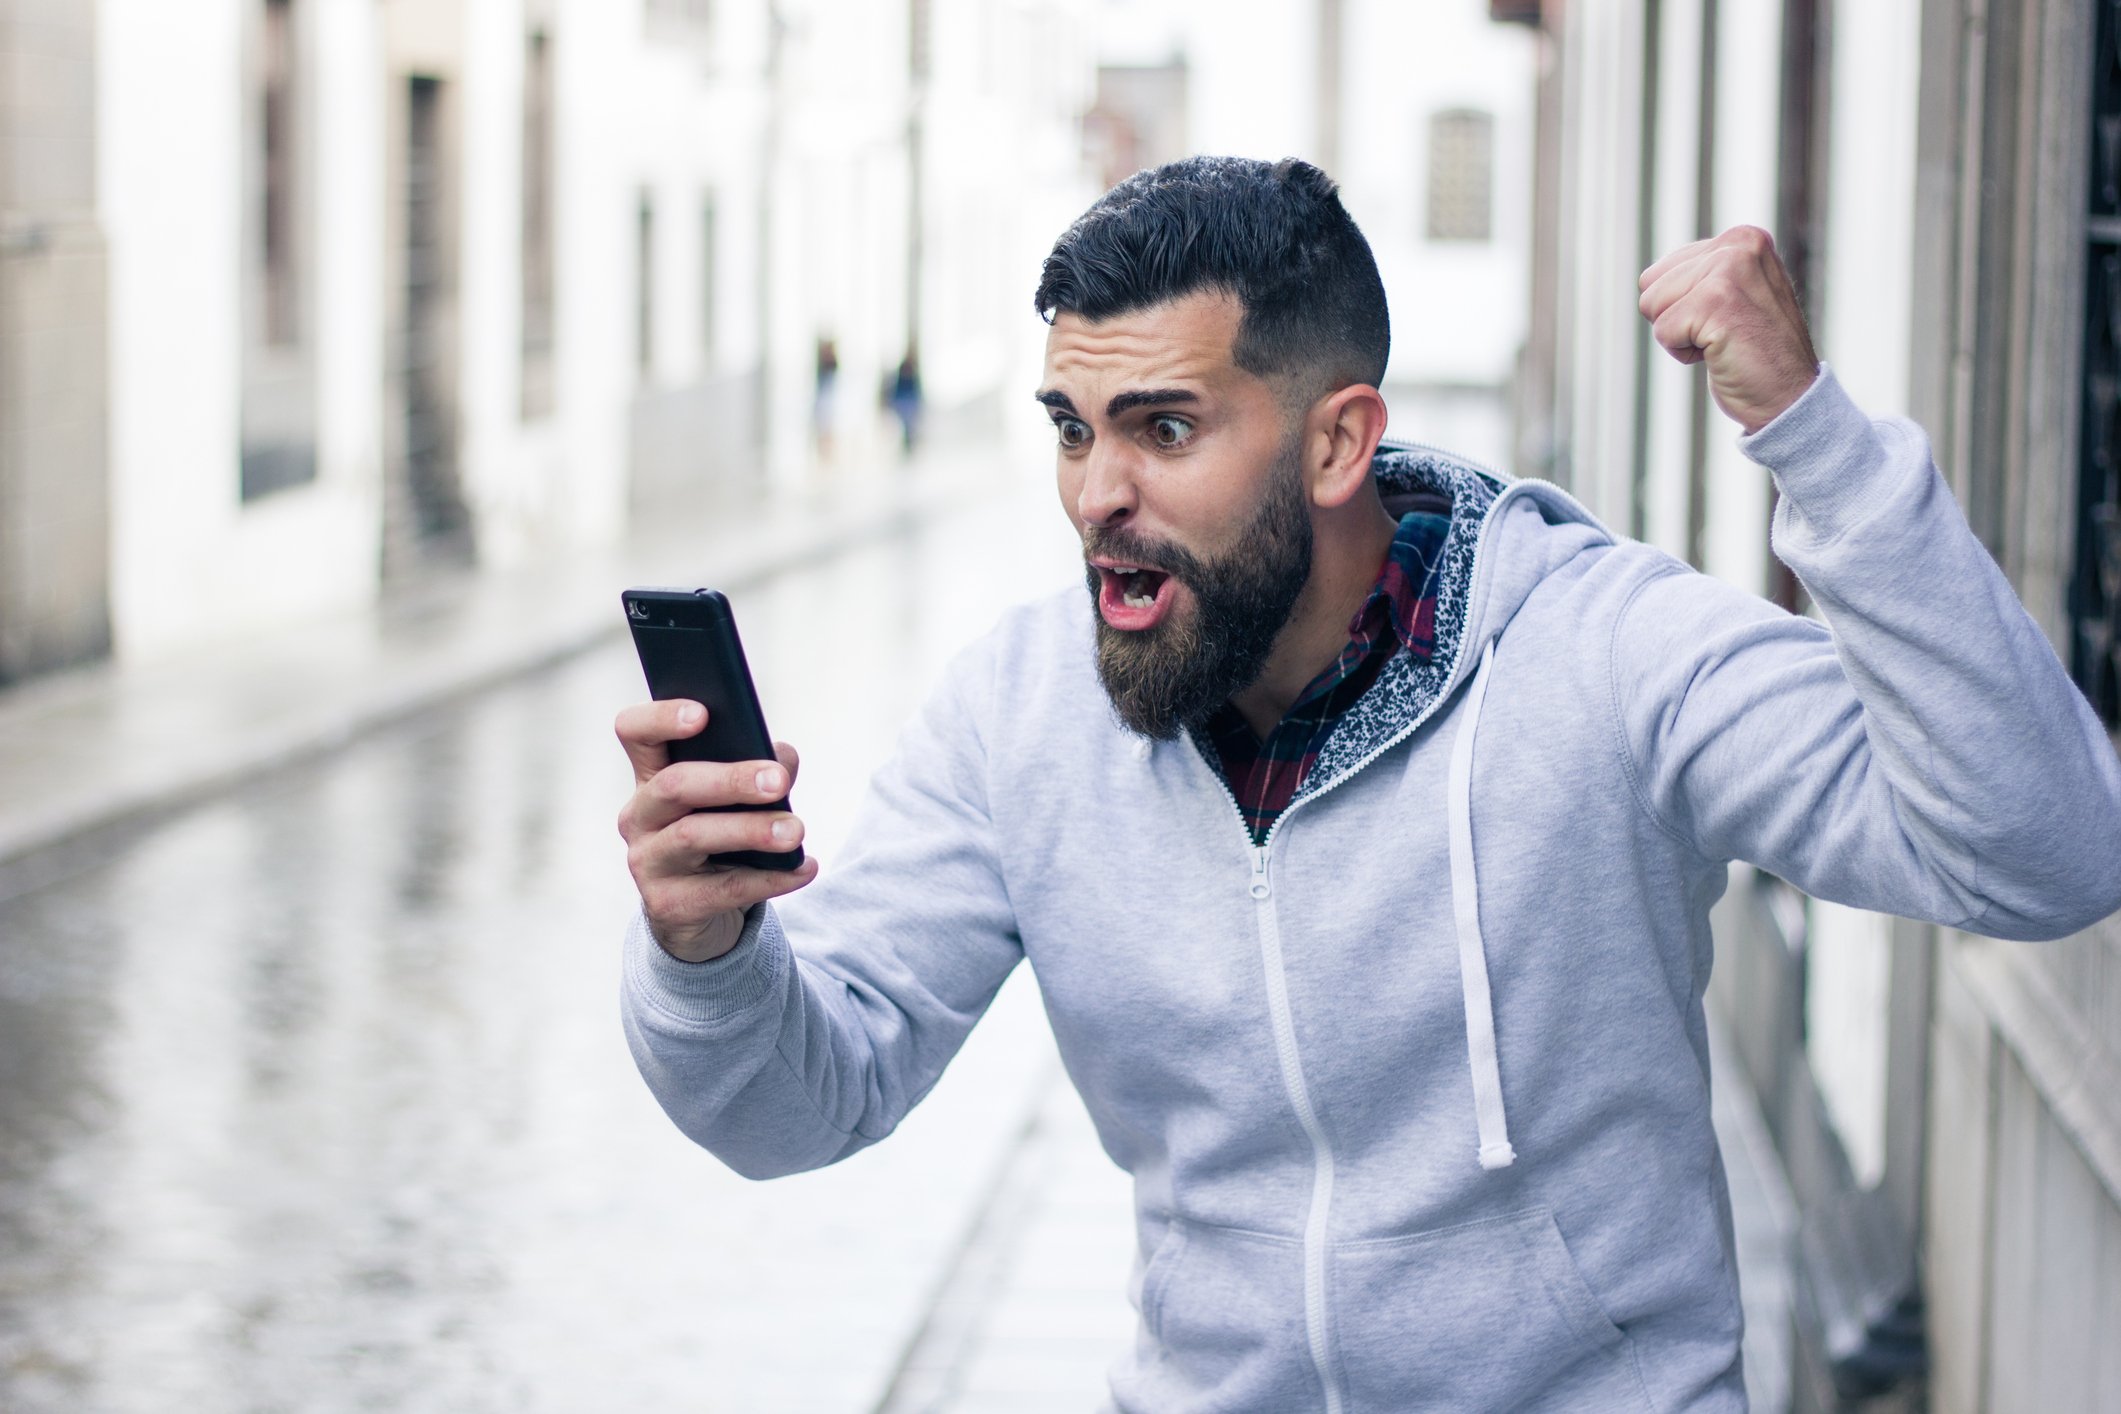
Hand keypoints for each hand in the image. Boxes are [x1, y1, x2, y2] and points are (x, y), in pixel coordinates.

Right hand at [615, 700, 818, 962]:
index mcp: (652, 776)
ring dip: (751, 830)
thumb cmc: (722, 838)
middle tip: (779, 782)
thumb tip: (782, 759)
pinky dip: (769, 879)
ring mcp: (647, 862)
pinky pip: (722, 889)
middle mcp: (639, 815)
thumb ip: (760, 769)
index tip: (703, 715)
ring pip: (693, 836)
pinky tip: (804, 868)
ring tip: (796, 831)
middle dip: (730, 779)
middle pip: (674, 785)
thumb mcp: (736, 800)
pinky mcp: (667, 905)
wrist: (702, 912)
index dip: (661, 719)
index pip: (636, 733)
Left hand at [1638, 225, 1820, 434]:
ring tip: (1722, 341)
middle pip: (1650, 286)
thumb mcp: (1735, 295)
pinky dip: (1684, 354)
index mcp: (1741, 238)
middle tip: (1723, 334)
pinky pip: (1663, 332)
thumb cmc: (1756, 353)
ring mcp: (1729, 270)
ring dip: (1680, 336)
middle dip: (1676, 320)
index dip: (1680, 307)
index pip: (1659, 272)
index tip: (1724, 319)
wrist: (1790, 397)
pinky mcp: (1717, 301)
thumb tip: (1647, 277)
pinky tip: (1721, 353)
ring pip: (1651, 306)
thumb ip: (1701, 274)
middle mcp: (1737, 245)